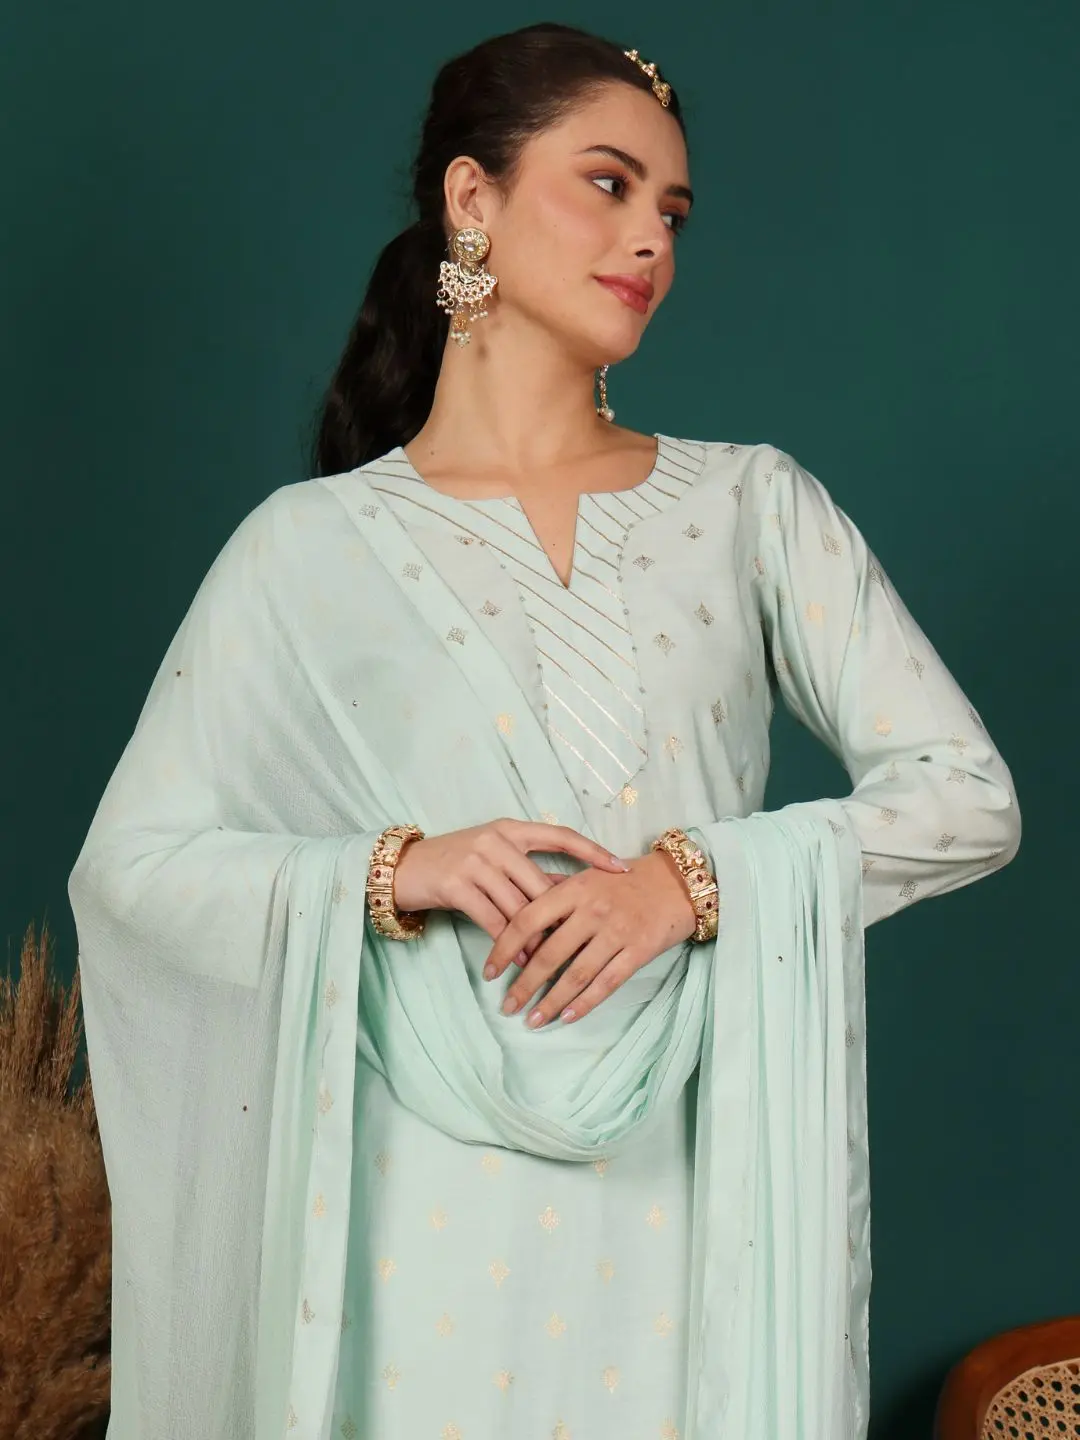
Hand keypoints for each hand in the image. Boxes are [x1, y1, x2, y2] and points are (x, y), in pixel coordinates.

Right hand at [391, 818, 630, 960]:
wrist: (405, 868)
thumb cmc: (455, 863)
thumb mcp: (492, 856)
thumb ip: (525, 870)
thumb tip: (570, 894)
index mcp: (511, 829)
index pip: (561, 836)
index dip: (593, 852)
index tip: (622, 869)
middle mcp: (496, 841)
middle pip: (541, 883)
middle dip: (563, 916)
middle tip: (586, 939)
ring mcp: (476, 862)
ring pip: (520, 906)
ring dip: (538, 938)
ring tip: (553, 961)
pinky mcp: (457, 885)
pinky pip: (494, 920)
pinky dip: (511, 944)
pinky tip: (523, 960)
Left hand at [482, 849, 697, 1026]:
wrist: (676, 883)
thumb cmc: (626, 881)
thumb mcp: (588, 876)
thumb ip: (556, 893)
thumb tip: (515, 911)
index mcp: (574, 889)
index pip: (528, 920)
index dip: (504, 947)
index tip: (490, 971)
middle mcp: (592, 910)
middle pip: (548, 953)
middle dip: (524, 985)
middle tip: (506, 1006)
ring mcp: (616, 932)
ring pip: (576, 974)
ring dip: (551, 1001)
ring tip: (532, 1020)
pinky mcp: (638, 951)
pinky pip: (606, 983)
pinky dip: (584, 1003)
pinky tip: (567, 1017)